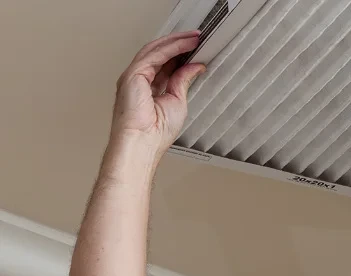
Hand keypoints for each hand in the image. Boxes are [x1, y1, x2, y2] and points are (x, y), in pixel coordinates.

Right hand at [110, 31, 205, 157]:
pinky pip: (154, 55)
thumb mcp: (178, 101)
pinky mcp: (133, 74)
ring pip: (156, 50)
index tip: (196, 48)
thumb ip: (183, 81)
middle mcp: (139, 80)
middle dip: (179, 44)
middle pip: (159, 54)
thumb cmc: (156, 133)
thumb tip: (195, 67)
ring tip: (194, 38)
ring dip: (176, 42)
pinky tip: (184, 45)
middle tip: (197, 37)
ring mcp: (134, 76)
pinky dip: (171, 48)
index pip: (165, 64)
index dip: (180, 54)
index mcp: (149, 88)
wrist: (143, 143)